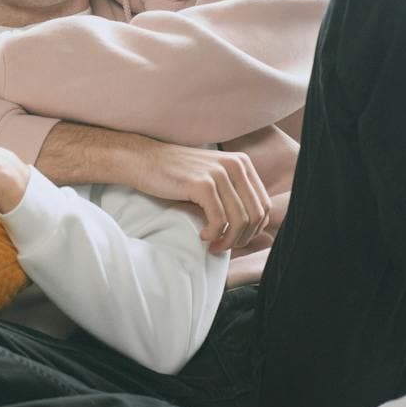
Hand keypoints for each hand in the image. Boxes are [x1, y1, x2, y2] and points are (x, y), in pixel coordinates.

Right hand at [122, 141, 270, 255]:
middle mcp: (236, 165)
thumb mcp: (211, 178)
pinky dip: (214, 234)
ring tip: (214, 245)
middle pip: (255, 215)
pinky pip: (220, 220)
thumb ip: (233, 194)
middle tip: (223, 247)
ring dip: (229, 240)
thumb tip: (252, 229)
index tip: (235, 240)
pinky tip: (203, 235)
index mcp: (242, 164)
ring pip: (240, 220)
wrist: (142, 160)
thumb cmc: (175, 175)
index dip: (253, 229)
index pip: (264, 205)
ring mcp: (219, 173)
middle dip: (243, 238)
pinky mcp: (202, 184)